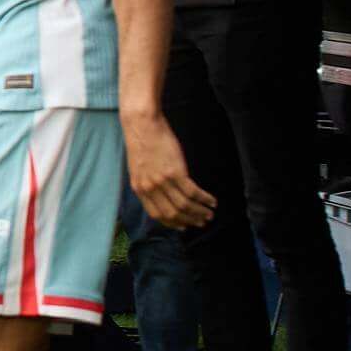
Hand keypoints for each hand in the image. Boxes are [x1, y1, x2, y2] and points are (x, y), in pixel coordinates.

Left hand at [125, 111, 215, 228]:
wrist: (142, 124)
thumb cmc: (142, 142)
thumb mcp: (139, 168)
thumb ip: (147, 182)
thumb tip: (160, 193)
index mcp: (139, 189)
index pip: (156, 215)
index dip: (172, 223)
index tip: (183, 227)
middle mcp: (150, 188)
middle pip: (173, 214)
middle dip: (189, 221)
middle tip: (202, 222)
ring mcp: (162, 181)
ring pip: (184, 205)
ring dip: (200, 212)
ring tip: (210, 214)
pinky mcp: (175, 171)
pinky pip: (193, 192)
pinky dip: (204, 199)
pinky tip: (212, 201)